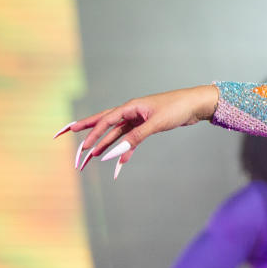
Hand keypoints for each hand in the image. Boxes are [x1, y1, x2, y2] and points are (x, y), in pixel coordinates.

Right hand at [55, 85, 218, 173]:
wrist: (196, 104)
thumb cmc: (177, 108)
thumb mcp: (155, 123)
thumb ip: (135, 138)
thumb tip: (116, 152)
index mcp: (131, 106)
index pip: (106, 120)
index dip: (93, 133)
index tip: (84, 147)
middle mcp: (132, 111)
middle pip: (105, 123)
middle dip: (89, 133)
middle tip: (70, 139)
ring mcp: (139, 119)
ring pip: (117, 134)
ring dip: (106, 145)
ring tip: (91, 158)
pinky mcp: (147, 126)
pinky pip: (131, 139)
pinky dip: (125, 150)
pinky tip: (120, 163)